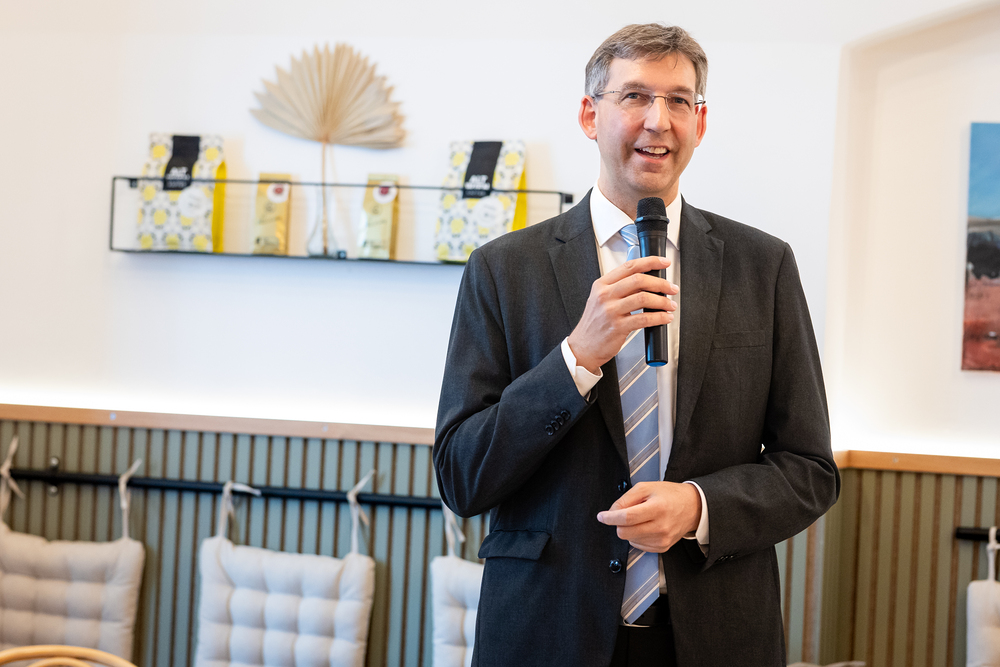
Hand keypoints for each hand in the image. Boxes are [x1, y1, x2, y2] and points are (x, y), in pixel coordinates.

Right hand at [567, 256, 677, 373]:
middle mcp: (605, 295)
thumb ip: (619, 288)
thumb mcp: (600, 299)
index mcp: (602, 285)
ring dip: (662, 301)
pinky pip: (644, 318)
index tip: (664, 262)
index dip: (650, 262)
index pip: (629, 266)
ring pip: (643, 298)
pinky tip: (665, 318)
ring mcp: (610, 311)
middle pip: (639, 280)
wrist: (583, 347)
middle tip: (671, 288)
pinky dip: (659, 317)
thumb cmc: (594, 324)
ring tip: (670, 305)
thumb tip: (646, 281)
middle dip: (661, 283)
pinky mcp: (617, 327)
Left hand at [596, 482, 700, 552]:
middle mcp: (661, 527)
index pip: (627, 517)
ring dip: (629, 529)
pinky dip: (637, 536)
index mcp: (657, 508)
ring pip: (630, 540)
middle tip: (624, 514)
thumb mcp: (646, 487)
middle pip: (625, 532)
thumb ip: (626, 499)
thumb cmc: (669, 495)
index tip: (602, 516)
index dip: (610, 517)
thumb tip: (611, 512)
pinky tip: (647, 526)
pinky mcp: (663, 548)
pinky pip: (638, 545)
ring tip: (642, 517)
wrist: (693, 507)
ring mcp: (662, 540)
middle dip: (618, 523)